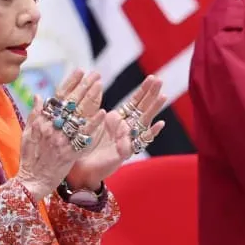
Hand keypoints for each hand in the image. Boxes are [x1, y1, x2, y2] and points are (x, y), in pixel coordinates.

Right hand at [13, 71, 104, 201]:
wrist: (32, 181)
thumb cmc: (29, 158)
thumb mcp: (27, 134)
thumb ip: (35, 115)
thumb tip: (40, 96)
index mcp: (42, 121)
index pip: (58, 97)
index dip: (70, 83)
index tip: (80, 71)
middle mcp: (52, 128)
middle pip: (72, 103)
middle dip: (84, 86)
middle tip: (96, 74)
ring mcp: (62, 140)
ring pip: (79, 116)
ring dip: (91, 99)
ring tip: (100, 85)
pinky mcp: (71, 153)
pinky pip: (85, 136)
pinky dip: (93, 125)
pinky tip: (103, 113)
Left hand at [66, 75, 168, 189]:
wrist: (82, 167)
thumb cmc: (87, 144)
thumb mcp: (93, 123)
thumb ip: (99, 110)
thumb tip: (103, 93)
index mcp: (119, 120)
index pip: (134, 102)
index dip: (143, 90)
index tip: (152, 77)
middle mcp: (127, 129)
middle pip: (142, 109)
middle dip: (150, 94)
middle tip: (159, 80)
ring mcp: (128, 140)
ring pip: (144, 122)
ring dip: (153, 109)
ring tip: (163, 96)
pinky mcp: (125, 152)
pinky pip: (139, 142)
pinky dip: (150, 133)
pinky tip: (160, 124)